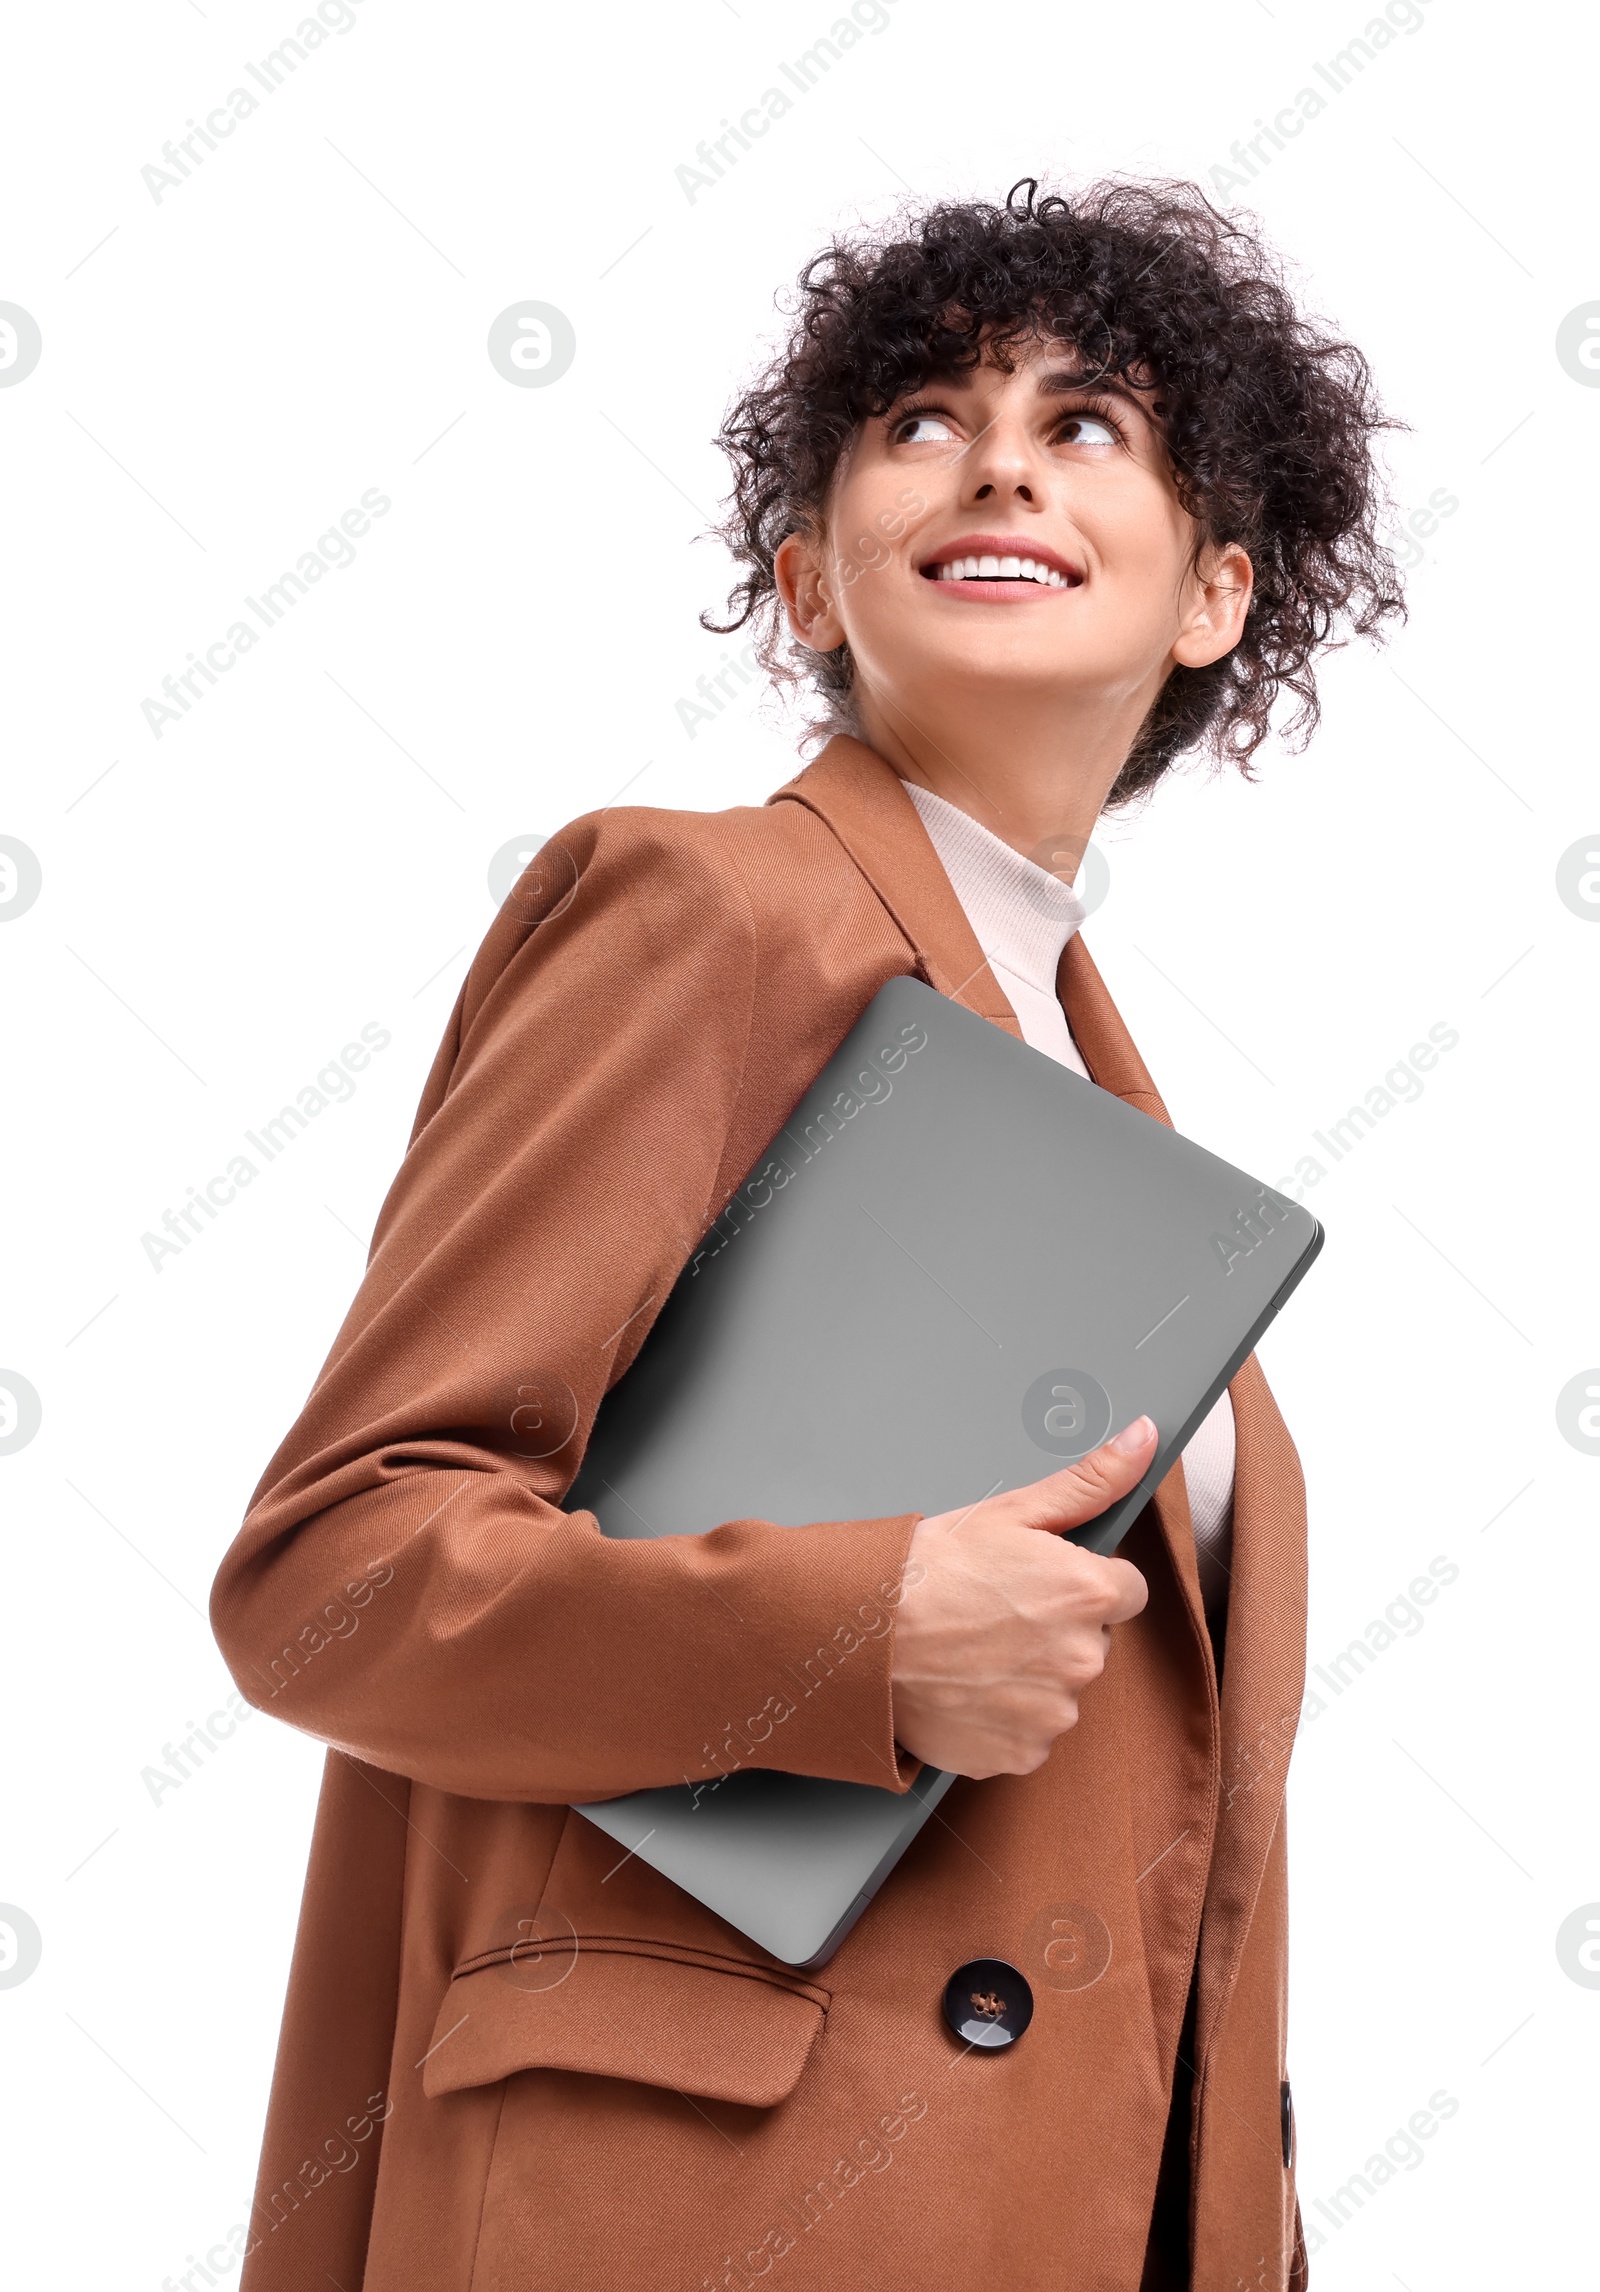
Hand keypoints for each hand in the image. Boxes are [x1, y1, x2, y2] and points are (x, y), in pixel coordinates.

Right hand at [888, 1417, 1155, 1778]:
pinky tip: (965, 1687)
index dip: (1081, 1582)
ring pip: (1059, 1689)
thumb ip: (1092, 1480)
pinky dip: (1003, 1717)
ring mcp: (1052, 1713)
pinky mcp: (1020, 1754)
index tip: (1038, 1582)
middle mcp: (1083, 1658)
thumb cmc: (928, 1568)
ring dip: (1030, 1676)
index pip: (1125, 1591)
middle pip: (1091, 1641)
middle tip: (994, 1613)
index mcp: (1089, 1592)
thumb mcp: (1010, 1511)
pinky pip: (1028, 1734)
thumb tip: (1144, 1438)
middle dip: (1056, 1629)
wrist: (859, 1634)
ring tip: (972, 1651)